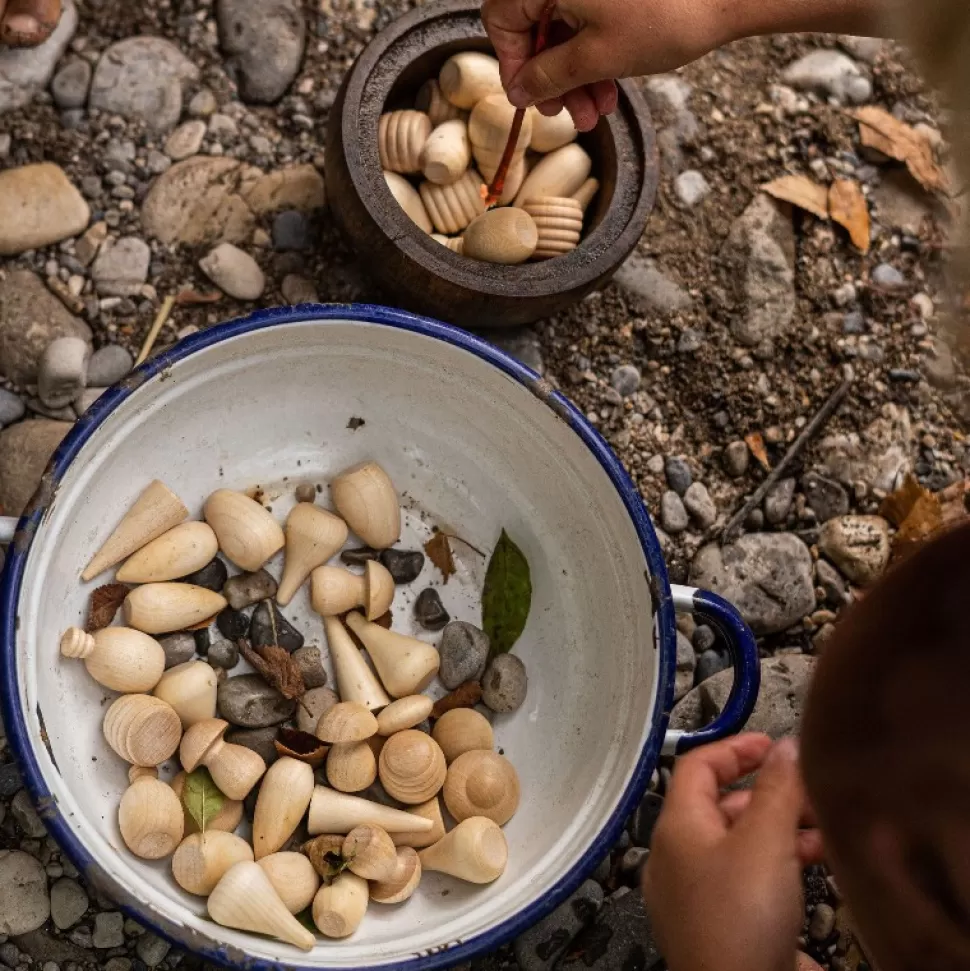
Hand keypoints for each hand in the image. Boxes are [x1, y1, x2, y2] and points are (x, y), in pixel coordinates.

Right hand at [480, 0, 726, 129]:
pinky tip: (610, 85)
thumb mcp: (596, 58)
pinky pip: (589, 18)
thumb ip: (547, 76)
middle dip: (552, 76)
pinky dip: (595, 53)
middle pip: (535, 25)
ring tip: (597, 109)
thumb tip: (519, 91)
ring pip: (565, 27)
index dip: (513, 64)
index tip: (531, 97)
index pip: (502, 19)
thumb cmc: (667, 16)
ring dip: (576, 74)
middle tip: (569, 113)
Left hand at [642, 734, 823, 970]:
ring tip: (824, 834)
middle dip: (770, 795)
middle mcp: (678, 859)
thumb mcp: (764, 841)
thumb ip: (776, 790)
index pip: (696, 765)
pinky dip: (779, 868)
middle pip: (722, 807)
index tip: (772, 743)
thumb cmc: (740, 922)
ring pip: (740, 847)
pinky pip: (748, 883)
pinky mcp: (721, 928)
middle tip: (811, 792)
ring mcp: (696, 897)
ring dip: (781, 831)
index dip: (735, 748)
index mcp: (676, 828)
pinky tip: (814, 873)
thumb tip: (783, 748)